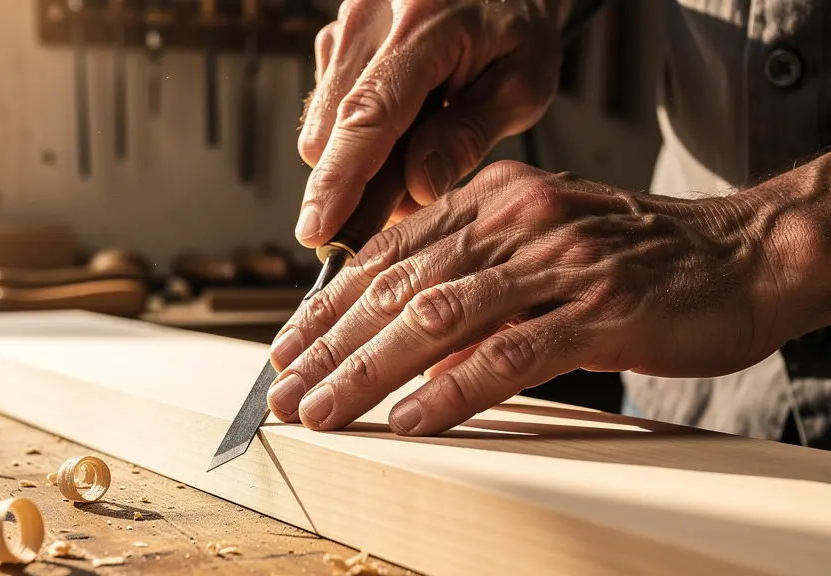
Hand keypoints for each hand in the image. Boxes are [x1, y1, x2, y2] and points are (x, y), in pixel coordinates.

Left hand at [268, 161, 792, 434]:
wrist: (741, 252)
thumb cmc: (632, 256)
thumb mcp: (538, 245)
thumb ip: (474, 278)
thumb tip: (405, 341)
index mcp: (492, 201)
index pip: (387, 254)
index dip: (328, 305)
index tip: (287, 348)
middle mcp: (515, 221)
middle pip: (399, 288)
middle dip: (331, 346)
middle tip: (283, 391)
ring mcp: (556, 263)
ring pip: (439, 318)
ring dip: (370, 370)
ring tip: (323, 410)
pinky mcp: (599, 309)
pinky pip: (511, 354)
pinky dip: (454, 390)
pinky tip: (411, 419)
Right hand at [296, 0, 569, 243]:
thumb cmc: (516, 28)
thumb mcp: (524, 81)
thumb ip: (470, 133)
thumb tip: (419, 187)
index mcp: (423, 24)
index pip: (368, 114)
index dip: (340, 179)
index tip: (319, 230)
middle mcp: (369, 18)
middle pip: (330, 133)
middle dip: (357, 185)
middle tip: (411, 199)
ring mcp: (344, 27)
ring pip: (322, 129)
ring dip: (360, 161)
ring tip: (419, 147)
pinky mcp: (333, 40)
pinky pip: (326, 111)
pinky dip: (357, 136)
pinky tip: (402, 123)